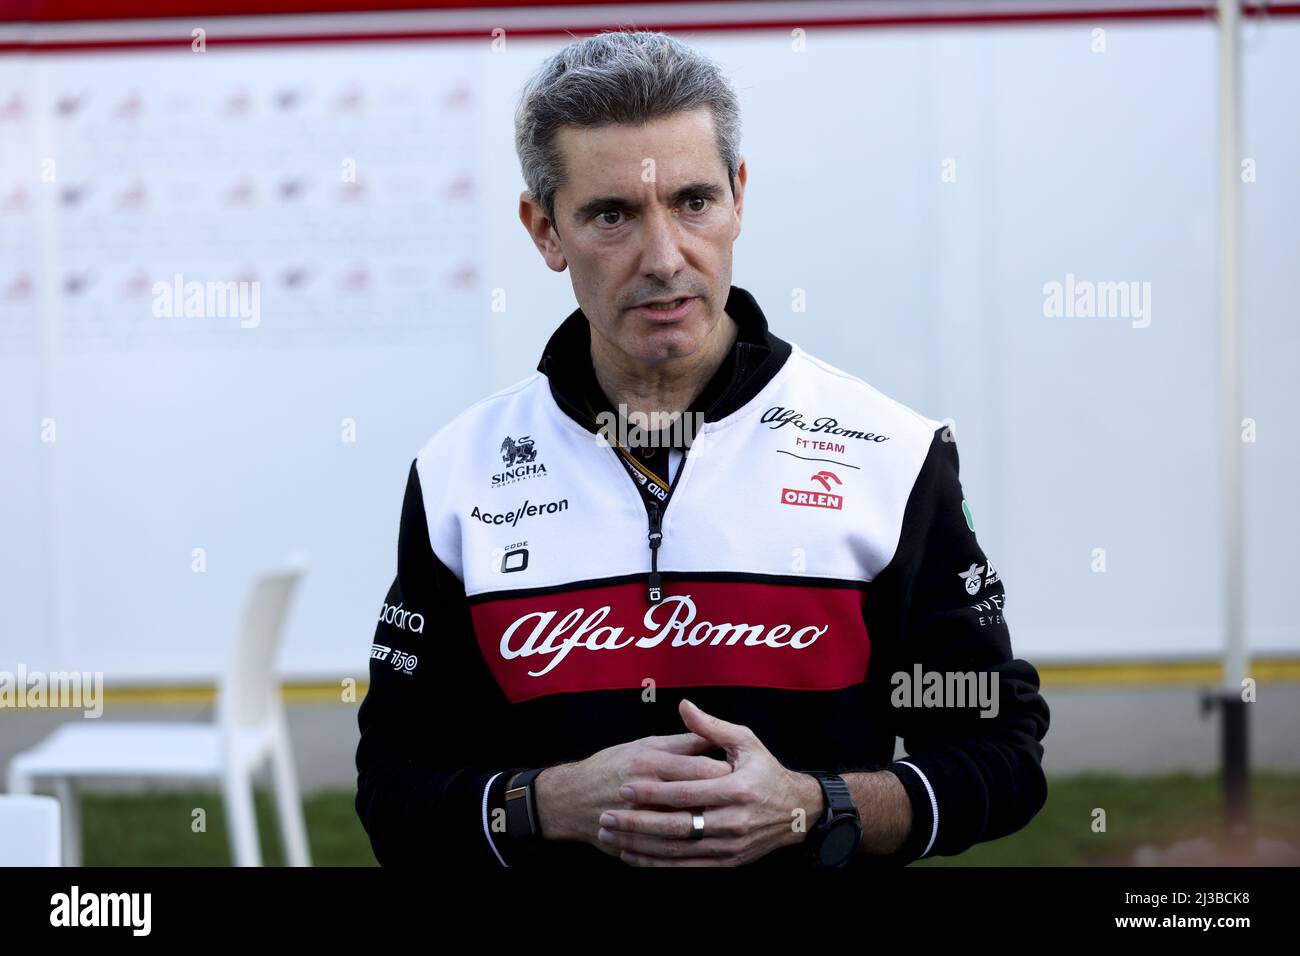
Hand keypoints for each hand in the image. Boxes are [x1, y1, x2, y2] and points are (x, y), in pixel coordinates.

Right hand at [534, 730, 731, 858]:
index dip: (727, 771)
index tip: (742, 771)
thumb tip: (715, 739)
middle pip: (698, 799)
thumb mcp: (645, 744)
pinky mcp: (633, 843)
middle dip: (723, 801)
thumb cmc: (612, 765)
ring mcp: (638, 820)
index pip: (702, 769)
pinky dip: (687, 852)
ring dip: (708, 828)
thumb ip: (682, 742)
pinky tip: (702, 846)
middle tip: (742, 800)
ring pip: (686, 830)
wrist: (570, 799)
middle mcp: (646, 790)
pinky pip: (667, 854)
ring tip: (725, 822)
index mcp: (651, 762)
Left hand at [596, 699, 824, 865]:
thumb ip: (711, 727)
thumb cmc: (766, 771)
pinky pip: (686, 865)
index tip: (624, 787)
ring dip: (641, 845)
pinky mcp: (727, 860)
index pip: (685, 793)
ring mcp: (730, 845)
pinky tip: (634, 856)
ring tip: (611, 836)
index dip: (652, 792)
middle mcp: (733, 821)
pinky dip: (657, 862)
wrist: (797, 811)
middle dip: (637, 822)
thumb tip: (683, 705)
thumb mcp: (745, 742)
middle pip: (677, 826)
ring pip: (678, 849)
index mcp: (736, 789)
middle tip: (607, 815)